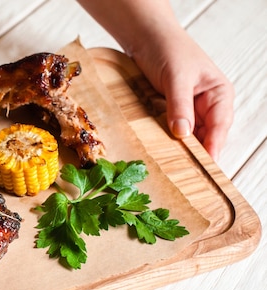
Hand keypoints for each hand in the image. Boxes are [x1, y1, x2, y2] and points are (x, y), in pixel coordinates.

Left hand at [131, 30, 233, 158]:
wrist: (147, 37)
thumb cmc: (168, 49)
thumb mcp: (176, 77)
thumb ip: (180, 105)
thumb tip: (183, 134)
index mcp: (219, 94)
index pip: (220, 126)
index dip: (213, 147)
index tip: (206, 165)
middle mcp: (207, 105)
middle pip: (205, 136)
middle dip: (197, 153)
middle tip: (187, 175)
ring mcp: (189, 110)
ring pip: (189, 137)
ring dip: (181, 149)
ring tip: (173, 169)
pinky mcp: (171, 112)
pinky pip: (172, 131)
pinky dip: (168, 141)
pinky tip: (161, 153)